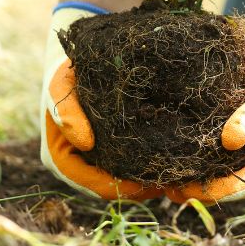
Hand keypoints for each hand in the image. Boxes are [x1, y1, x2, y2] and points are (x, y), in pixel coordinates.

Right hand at [40, 6, 162, 199]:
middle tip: (176, 182)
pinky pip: (136, 162)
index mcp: (62, 157)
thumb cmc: (69, 70)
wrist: (83, 56)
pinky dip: (155, 161)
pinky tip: (179, 156)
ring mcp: (99, 157)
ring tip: (182, 173)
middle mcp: (81, 163)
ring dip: (152, 178)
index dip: (123, 189)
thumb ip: (66, 109)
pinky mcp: (117, 145)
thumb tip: (84, 142)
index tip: (151, 185)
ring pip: (128, 178)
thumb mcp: (61, 83)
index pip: (96, 185)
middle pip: (116, 187)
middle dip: (144, 187)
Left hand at [166, 13, 244, 202]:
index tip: (181, 187)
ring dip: (204, 179)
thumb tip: (225, 141)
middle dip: (203, 189)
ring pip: (231, 180)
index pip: (244, 186)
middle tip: (166, 187)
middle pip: (235, 189)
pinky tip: (185, 163)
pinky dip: (209, 166)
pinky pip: (231, 166)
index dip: (212, 188)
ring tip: (169, 180)